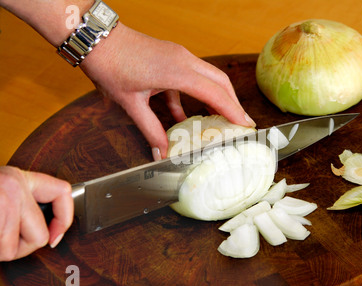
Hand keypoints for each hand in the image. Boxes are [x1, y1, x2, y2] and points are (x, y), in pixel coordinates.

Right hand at [0, 166, 72, 260]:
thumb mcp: (0, 191)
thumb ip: (23, 205)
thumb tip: (50, 235)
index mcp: (18, 178)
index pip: (62, 193)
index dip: (65, 218)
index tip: (56, 236)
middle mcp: (13, 187)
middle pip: (40, 236)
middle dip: (21, 247)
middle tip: (3, 239)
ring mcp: (2, 202)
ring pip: (11, 250)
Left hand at [80, 23, 254, 159]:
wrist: (97, 38)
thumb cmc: (111, 65)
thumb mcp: (131, 103)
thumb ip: (150, 129)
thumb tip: (161, 152)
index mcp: (177, 71)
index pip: (215, 92)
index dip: (232, 110)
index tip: (246, 125)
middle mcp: (184, 61)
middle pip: (220, 81)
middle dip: (233, 103)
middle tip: (241, 123)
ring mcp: (179, 57)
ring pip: (208, 77)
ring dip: (216, 98)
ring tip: (221, 120)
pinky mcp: (171, 58)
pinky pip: (190, 78)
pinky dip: (193, 97)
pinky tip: (185, 117)